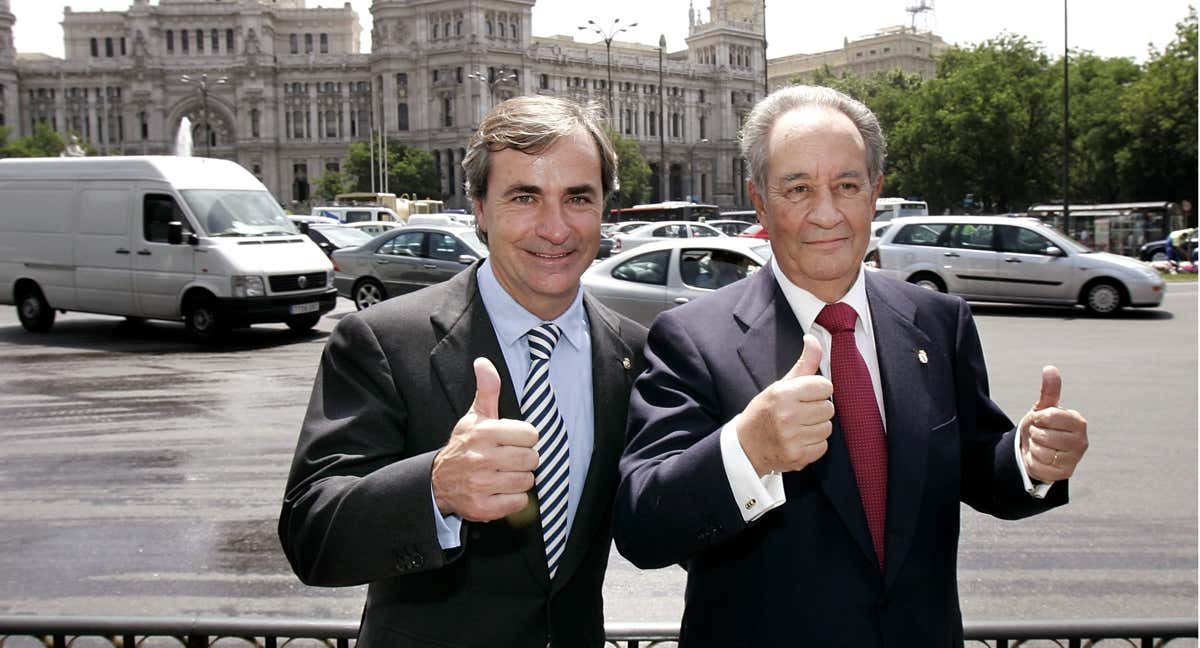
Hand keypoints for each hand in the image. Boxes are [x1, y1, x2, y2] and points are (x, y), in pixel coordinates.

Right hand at [431, 357, 539, 521]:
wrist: (437, 482)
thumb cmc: (463, 445)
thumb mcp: (474, 416)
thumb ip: (487, 389)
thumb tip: (483, 362)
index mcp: (484, 432)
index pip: (531, 435)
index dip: (524, 438)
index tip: (512, 441)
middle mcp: (481, 458)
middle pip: (532, 459)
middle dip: (524, 460)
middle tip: (509, 460)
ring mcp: (481, 484)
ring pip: (527, 481)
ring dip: (519, 480)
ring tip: (504, 475)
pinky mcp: (482, 507)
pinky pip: (519, 502)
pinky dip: (514, 499)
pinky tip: (500, 492)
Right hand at [735, 335, 834, 475]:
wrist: (745, 446)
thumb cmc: (764, 412)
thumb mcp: (780, 385)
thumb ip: (803, 363)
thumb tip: (812, 338)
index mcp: (783, 394)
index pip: (825, 386)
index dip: (817, 390)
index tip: (804, 396)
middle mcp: (787, 416)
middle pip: (829, 408)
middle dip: (817, 409)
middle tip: (800, 413)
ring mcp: (792, 438)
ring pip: (827, 427)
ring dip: (816, 427)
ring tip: (798, 427)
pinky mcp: (797, 456)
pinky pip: (823, 446)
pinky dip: (814, 444)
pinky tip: (798, 440)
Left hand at [1019, 366, 1088, 481]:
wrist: (1036, 450)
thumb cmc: (1042, 427)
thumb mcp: (1043, 408)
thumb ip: (1049, 391)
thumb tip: (1050, 368)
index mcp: (1078, 422)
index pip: (1050, 416)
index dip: (1038, 418)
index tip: (1040, 420)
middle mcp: (1081, 441)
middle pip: (1044, 435)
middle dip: (1035, 434)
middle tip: (1039, 434)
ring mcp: (1074, 459)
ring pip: (1041, 452)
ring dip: (1034, 448)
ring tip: (1040, 446)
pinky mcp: (1065, 474)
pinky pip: (1040, 467)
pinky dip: (1034, 462)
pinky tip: (1040, 459)